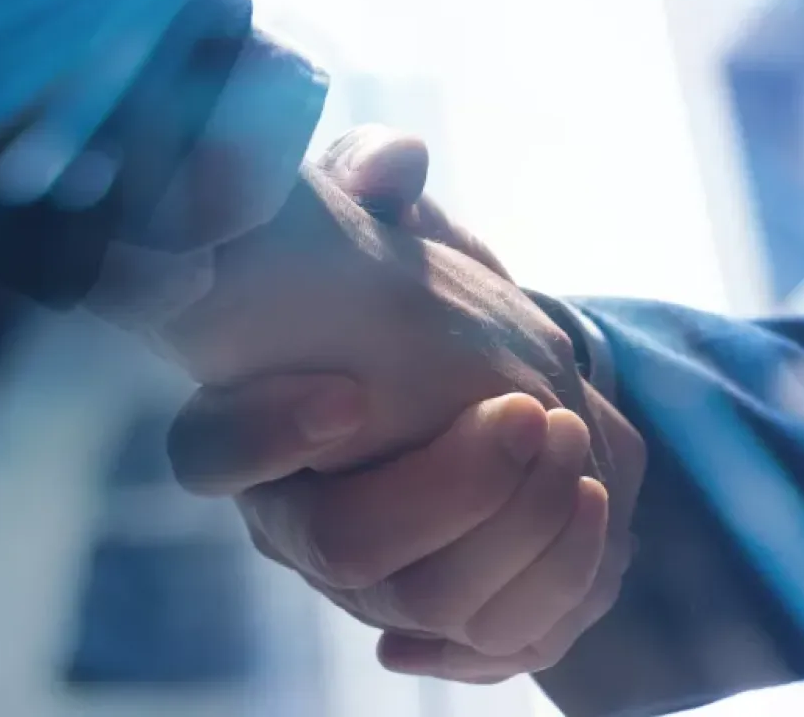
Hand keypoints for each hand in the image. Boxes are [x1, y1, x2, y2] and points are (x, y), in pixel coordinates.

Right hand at [168, 127, 644, 679]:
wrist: (483, 377)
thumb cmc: (413, 298)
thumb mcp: (383, 223)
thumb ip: (371, 179)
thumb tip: (393, 165)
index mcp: (257, 427)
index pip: (210, 456)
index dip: (266, 436)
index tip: (350, 393)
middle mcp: (305, 518)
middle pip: (346, 551)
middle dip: (452, 487)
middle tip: (528, 411)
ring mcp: (380, 580)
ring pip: (433, 604)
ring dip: (524, 529)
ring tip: (575, 442)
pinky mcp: (455, 608)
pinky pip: (499, 638)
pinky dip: (557, 584)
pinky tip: (592, 507)